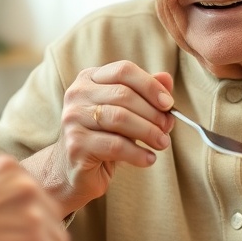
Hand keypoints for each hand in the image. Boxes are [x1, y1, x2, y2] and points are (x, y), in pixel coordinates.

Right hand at [36, 62, 174, 212]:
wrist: (74, 170)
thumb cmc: (104, 137)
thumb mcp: (127, 113)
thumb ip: (145, 94)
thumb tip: (167, 79)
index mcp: (89, 78)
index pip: (123, 70)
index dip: (150, 85)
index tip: (169, 103)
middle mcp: (77, 94)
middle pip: (123, 94)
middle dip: (152, 113)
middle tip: (168, 127)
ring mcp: (73, 118)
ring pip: (120, 119)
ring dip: (148, 132)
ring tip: (162, 143)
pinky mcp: (75, 144)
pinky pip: (115, 145)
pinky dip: (138, 153)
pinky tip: (149, 159)